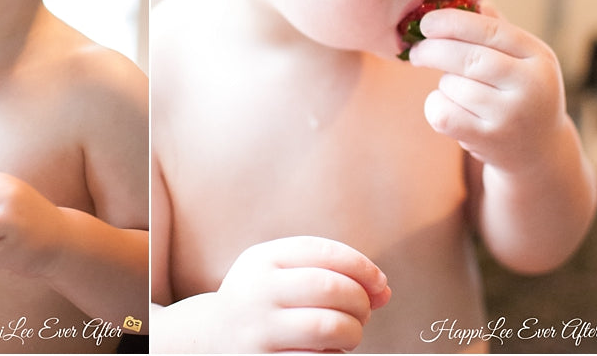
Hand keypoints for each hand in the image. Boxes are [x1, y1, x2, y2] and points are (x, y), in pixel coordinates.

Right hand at [197, 236, 390, 352]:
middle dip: (360, 300)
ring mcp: (257, 331)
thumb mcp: (282, 274)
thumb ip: (331, 272)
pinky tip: (330, 352)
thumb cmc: (265, 301)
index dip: (361, 266)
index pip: (322, 251)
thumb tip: (383, 291)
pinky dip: (336, 355)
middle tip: (363, 311)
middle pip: (329, 287)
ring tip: (348, 332)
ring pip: (328, 327)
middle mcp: (255, 292)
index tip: (379, 283)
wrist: (213, 338)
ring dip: (353, 331)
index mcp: (261, 259)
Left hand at [408, 7, 567, 170]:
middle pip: (467, 58)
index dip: (452, 22)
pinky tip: (450, 110)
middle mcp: (531, 86)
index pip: (490, 30)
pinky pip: (443, 113)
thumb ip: (492, 28)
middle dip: (432, 50)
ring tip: (459, 93)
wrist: (538, 150)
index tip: (426, 23)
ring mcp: (512, 116)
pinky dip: (436, 107)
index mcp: (538, 57)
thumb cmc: (518, 92)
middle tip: (416, 51)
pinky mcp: (490, 141)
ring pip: (452, 86)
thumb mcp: (520, 58)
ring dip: (443, 85)